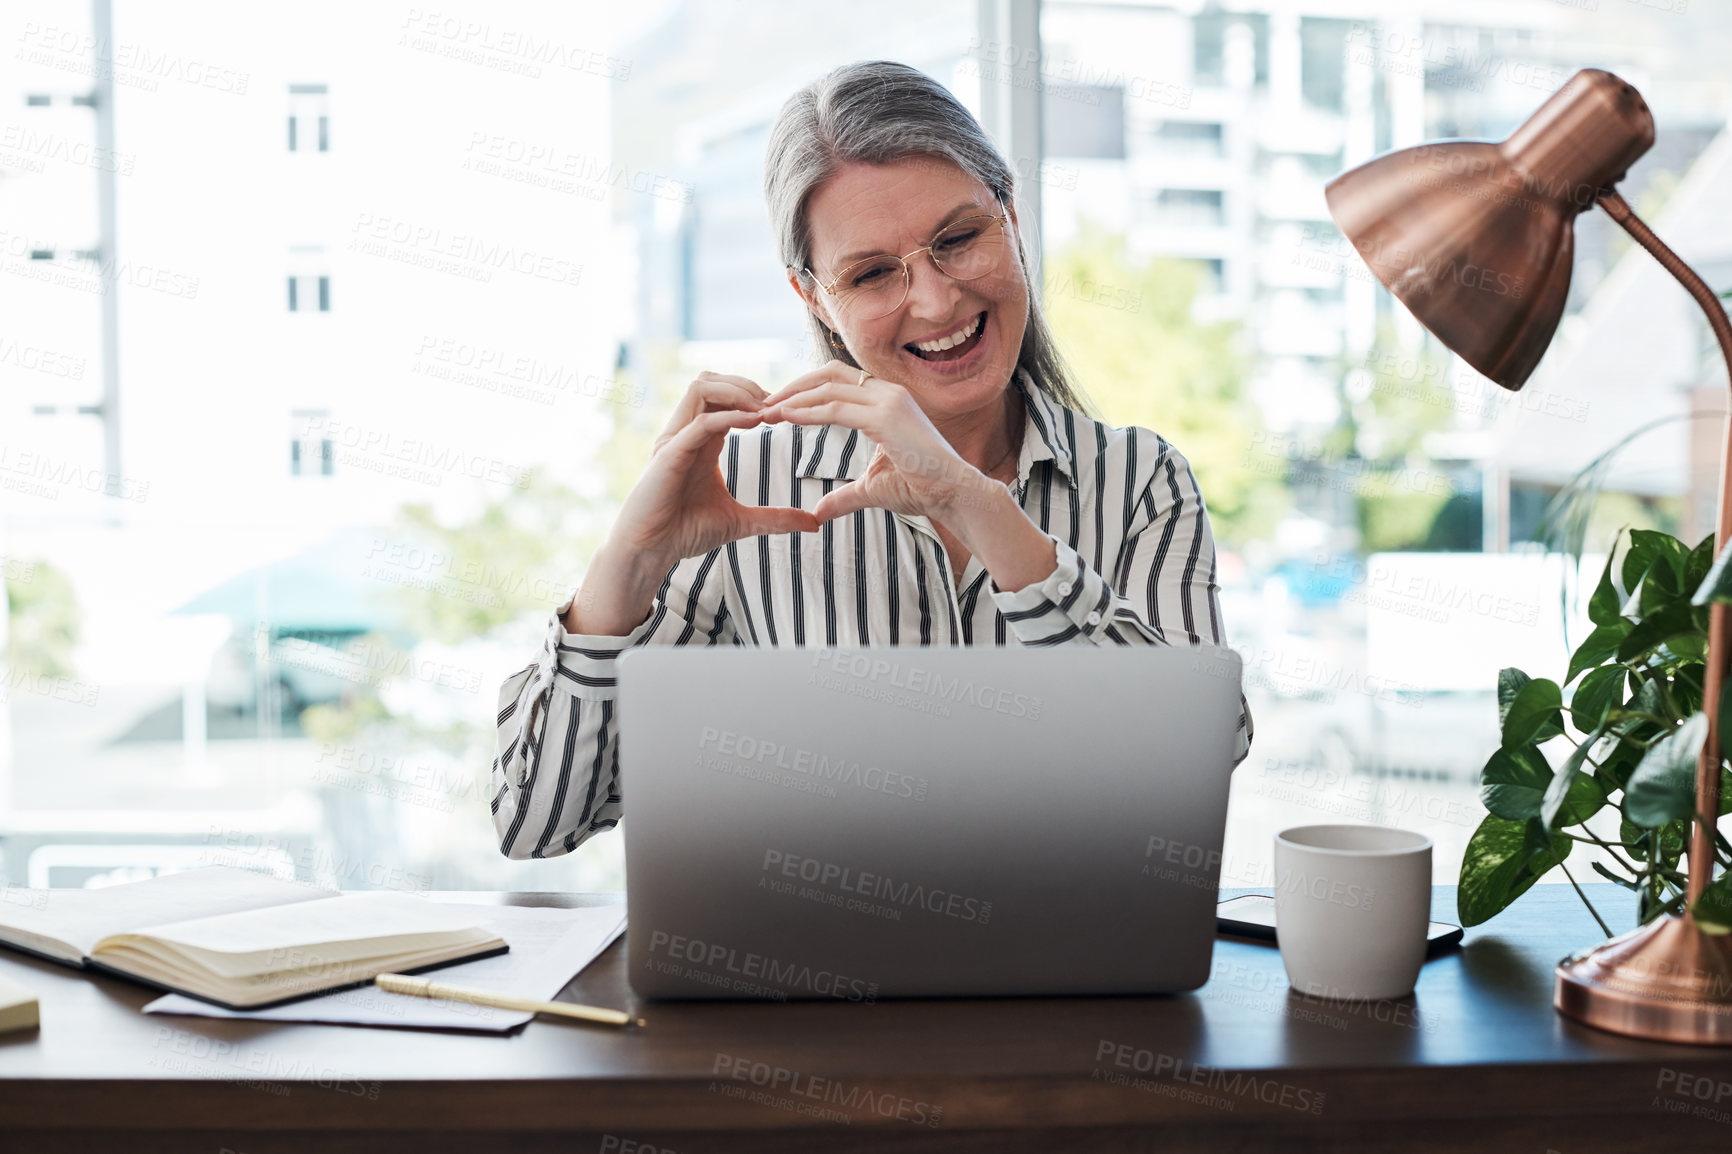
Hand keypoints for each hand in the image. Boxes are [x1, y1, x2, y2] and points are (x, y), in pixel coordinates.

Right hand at [606, 371, 820, 567]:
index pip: (725, 398)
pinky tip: (754, 423)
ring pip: (701, 387)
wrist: (650, 552)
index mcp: (702, 442)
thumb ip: (776, 518)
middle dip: (747, 385)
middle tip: (777, 404)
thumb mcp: (741, 522)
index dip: (756, 398)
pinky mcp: (669, 453)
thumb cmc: (685, 533)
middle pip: (712, 381)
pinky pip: (699, 421)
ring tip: (765, 409)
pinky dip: (728, 417)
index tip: (785, 412)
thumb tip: (814, 524)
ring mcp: (676, 439)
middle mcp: (687, 433)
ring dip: (737, 391)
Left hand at [759, 361, 999, 523]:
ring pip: (829, 387)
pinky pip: (836, 409)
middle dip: (793, 387)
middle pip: (829, 375)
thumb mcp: (873, 488)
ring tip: (766, 412)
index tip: (778, 408)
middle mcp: (888, 392)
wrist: (955, 495)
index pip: (837, 383)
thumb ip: (844, 495)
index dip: (805, 391)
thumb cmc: (923, 489)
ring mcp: (889, 400)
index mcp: (887, 401)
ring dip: (793, 398)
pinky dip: (807, 412)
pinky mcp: (886, 417)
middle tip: (763, 404)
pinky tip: (785, 418)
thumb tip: (818, 511)